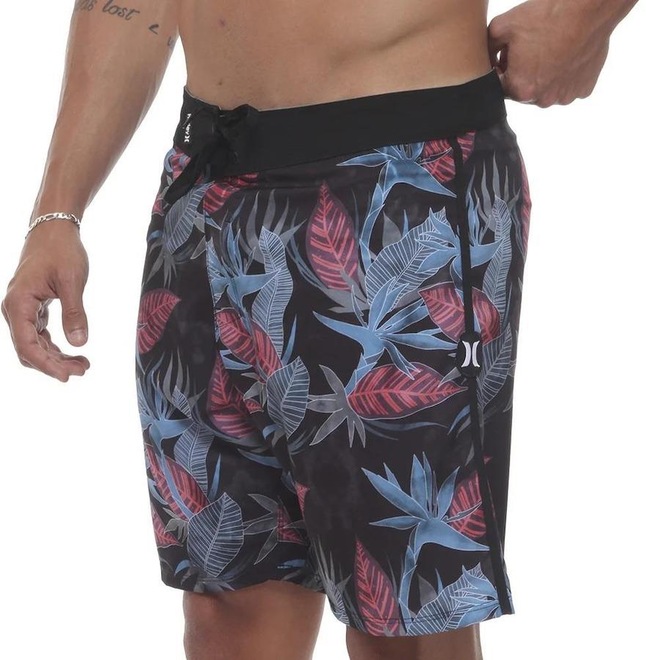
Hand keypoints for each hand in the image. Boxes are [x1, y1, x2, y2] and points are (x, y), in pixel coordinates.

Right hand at [2, 220, 90, 381]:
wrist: (53, 229)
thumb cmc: (61, 250)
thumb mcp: (72, 281)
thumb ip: (75, 313)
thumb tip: (79, 343)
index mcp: (18, 304)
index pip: (27, 346)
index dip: (46, 365)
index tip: (67, 376)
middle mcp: (14, 309)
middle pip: (29, 350)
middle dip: (54, 364)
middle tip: (83, 370)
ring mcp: (22, 310)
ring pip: (34, 345)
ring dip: (55, 357)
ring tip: (83, 364)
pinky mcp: (31, 308)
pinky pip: (38, 335)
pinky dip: (54, 346)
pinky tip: (73, 352)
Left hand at [488, 0, 611, 106]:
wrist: (589, 6)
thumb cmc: (546, 15)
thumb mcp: (501, 27)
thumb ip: (486, 50)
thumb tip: (484, 62)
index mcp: (520, 89)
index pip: (500, 86)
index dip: (502, 68)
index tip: (509, 52)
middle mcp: (543, 100)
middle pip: (523, 90)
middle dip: (522, 73)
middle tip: (530, 49)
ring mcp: (565, 96)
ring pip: (546, 91)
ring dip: (544, 77)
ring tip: (549, 51)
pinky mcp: (584, 89)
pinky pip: (567, 87)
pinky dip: (565, 76)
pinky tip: (566, 55)